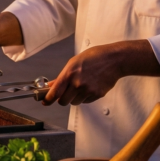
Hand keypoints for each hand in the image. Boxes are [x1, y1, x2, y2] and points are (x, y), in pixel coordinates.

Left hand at [42, 40, 159, 105]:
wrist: (113, 60)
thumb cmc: (94, 57)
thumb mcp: (74, 62)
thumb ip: (62, 76)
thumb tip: (51, 85)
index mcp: (69, 73)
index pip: (54, 92)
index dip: (48, 99)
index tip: (45, 101)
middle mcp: (77, 83)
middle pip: (63, 101)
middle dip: (62, 98)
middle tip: (65, 93)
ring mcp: (87, 90)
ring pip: (74, 102)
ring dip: (74, 98)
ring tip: (80, 86)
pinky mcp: (96, 95)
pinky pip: (85, 101)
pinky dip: (84, 97)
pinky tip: (89, 87)